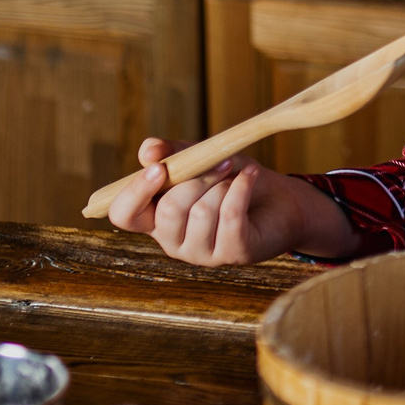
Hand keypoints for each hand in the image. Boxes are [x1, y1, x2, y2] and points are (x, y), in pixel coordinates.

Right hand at [103, 137, 359, 265]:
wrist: (280, 200)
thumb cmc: (232, 179)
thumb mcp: (201, 158)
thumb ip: (172, 153)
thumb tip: (148, 151)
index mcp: (155, 218)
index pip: (124, 215)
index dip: (135, 193)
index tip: (158, 168)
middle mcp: (173, 241)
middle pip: (168, 211)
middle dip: (197, 178)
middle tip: (221, 162)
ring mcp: (201, 253)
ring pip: (201, 213)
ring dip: (222, 184)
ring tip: (237, 173)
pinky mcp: (232, 253)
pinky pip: (230, 217)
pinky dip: (241, 189)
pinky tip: (250, 176)